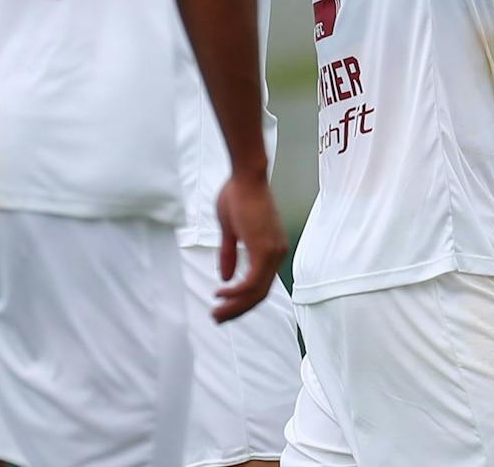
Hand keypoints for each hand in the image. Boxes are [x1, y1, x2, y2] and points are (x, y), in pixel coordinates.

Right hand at [214, 172, 285, 323]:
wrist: (245, 175)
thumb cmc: (237, 195)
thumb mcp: (231, 230)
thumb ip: (230, 254)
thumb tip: (226, 279)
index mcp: (272, 249)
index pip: (260, 285)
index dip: (242, 301)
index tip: (223, 308)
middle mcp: (277, 253)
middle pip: (259, 294)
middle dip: (237, 310)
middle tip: (217, 319)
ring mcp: (273, 253)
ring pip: (256, 292)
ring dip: (235, 306)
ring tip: (216, 313)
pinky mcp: (265, 250)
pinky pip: (251, 283)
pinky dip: (236, 292)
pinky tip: (220, 293)